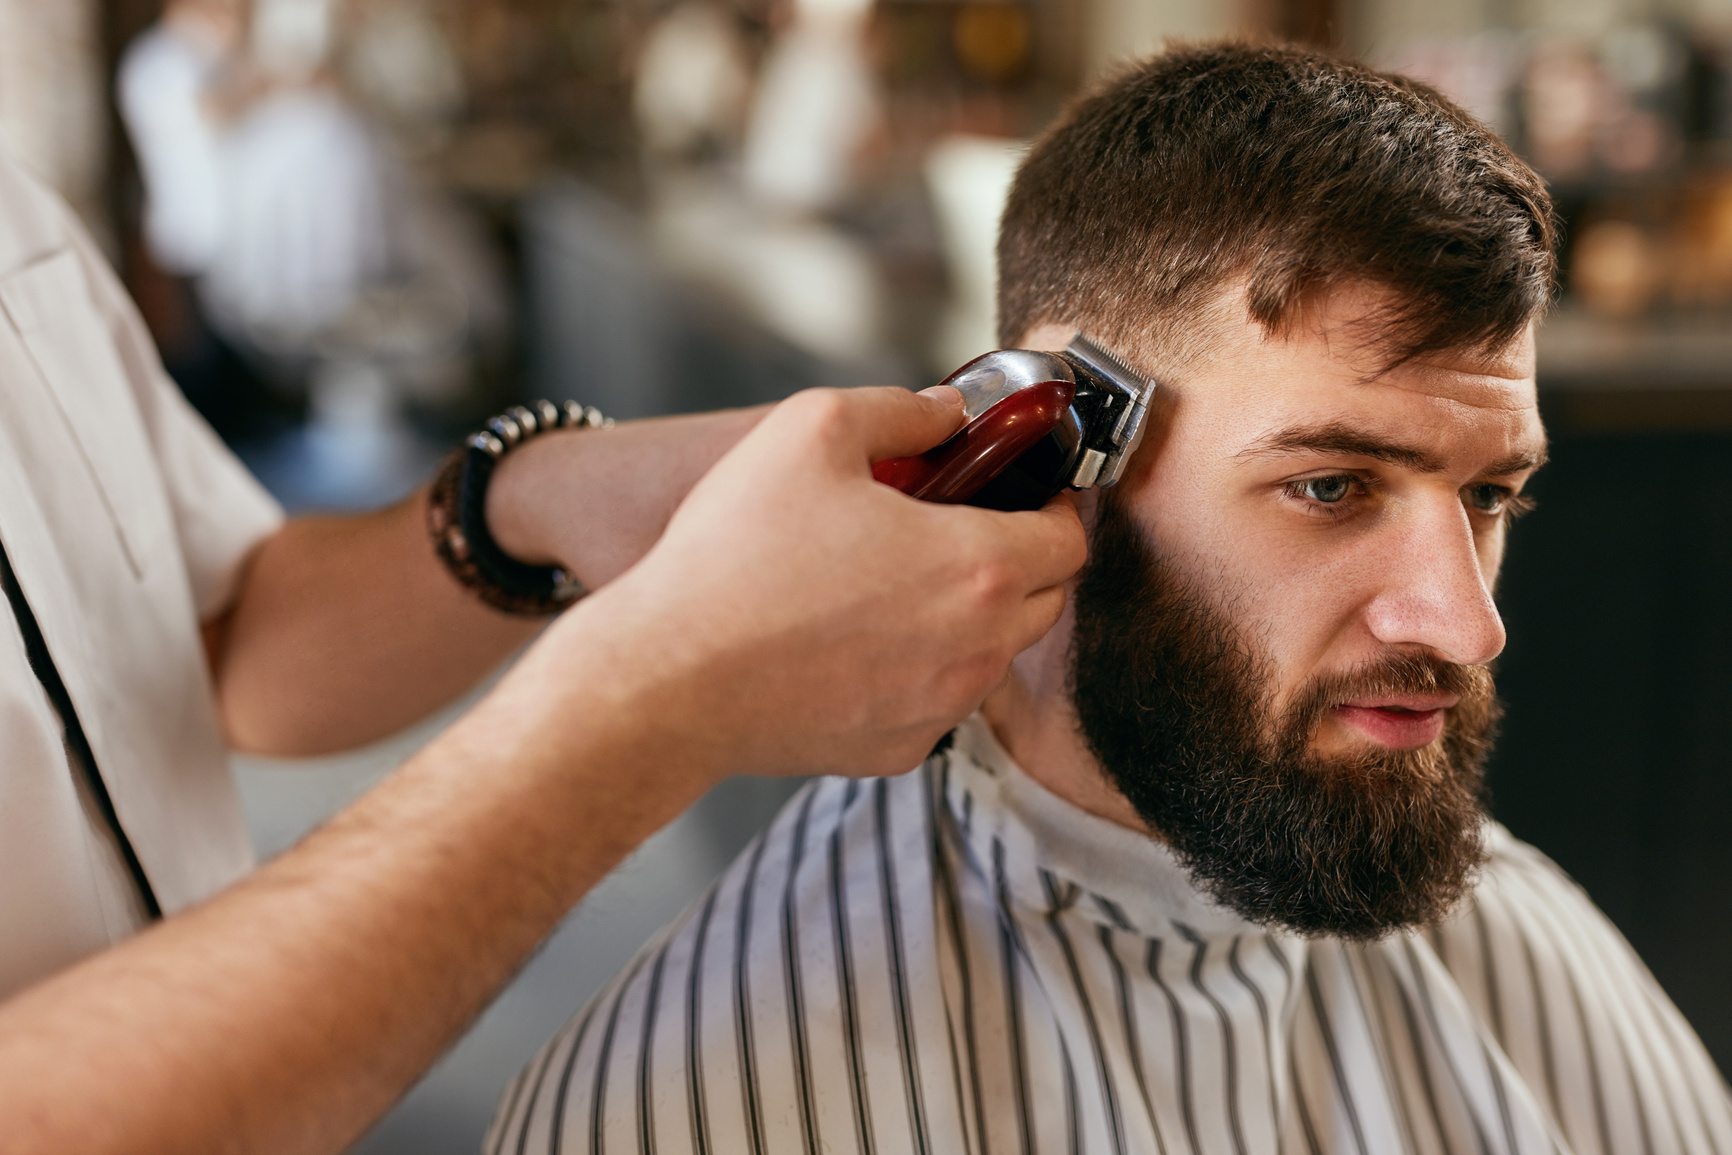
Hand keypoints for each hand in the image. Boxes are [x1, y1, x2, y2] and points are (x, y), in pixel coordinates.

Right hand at [507, 385, 1088, 780]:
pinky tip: (861, 640)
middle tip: (964, 528)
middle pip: (1045, 601)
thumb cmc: (735, 555)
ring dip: (971, 617)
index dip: (1057, 507)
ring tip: (902, 582)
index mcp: (979, 568)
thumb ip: (900, 409)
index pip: (1069, 541)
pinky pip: (937, 704)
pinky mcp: (898, 751)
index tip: (1029, 492)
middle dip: (1021, 560)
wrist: (669, 679)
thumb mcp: (811, 431)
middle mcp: (977, 649)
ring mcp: (940, 710)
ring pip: (992, 656)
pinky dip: (921, 670)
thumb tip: (948, 412)